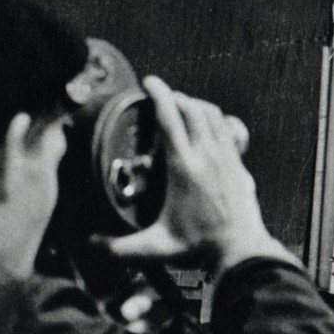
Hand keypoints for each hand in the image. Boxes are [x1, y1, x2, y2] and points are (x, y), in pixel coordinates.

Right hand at [98, 76, 296, 273]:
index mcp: (183, 167)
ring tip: (183, 106)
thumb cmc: (200, 247)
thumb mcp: (156, 247)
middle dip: (176, 96)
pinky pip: (228, 128)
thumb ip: (120, 248)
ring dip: (196, 104)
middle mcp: (207, 156)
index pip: (170, 118)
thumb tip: (92, 244)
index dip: (159, 93)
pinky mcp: (238, 163)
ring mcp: (226, 157)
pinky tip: (207, 126)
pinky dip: (215, 119)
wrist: (241, 250)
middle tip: (162, 97)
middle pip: (193, 108)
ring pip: (213, 114)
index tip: (149, 82)